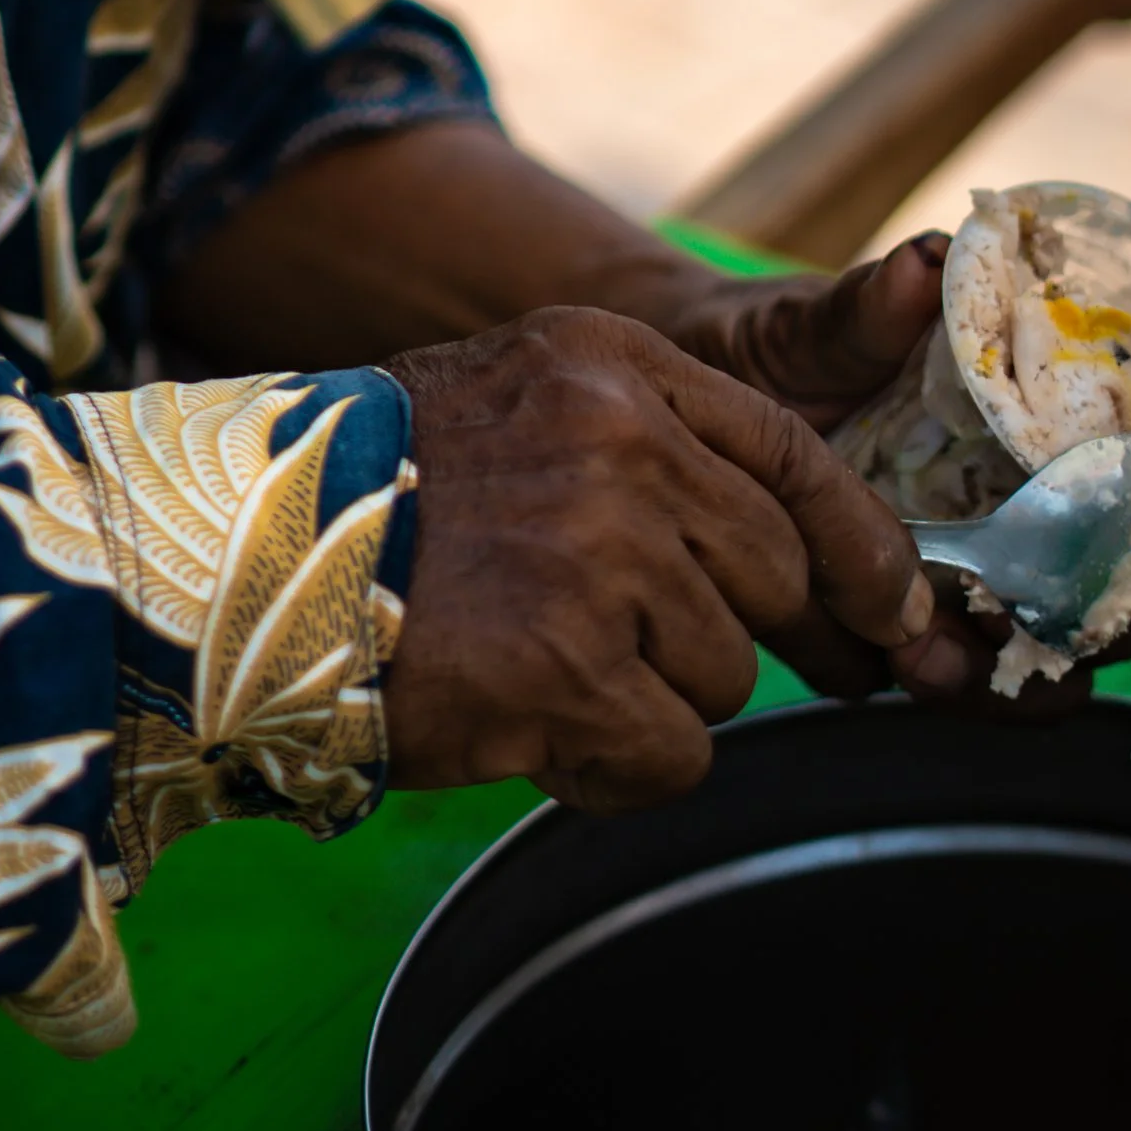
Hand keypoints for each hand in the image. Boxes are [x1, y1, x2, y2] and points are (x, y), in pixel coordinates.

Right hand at [382, 306, 934, 811]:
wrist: (236, 558)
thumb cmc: (373, 493)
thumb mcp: (516, 403)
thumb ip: (644, 447)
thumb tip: (794, 561)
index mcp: (613, 364)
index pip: (791, 450)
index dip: (860, 542)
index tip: (894, 608)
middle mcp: (625, 443)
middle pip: (776, 572)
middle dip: (735, 632)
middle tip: (633, 652)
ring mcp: (604, 553)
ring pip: (725, 674)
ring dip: (648, 698)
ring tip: (536, 666)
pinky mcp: (573, 666)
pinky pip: (671, 757)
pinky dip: (611, 767)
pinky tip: (531, 727)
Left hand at [648, 232, 1130, 716]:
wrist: (684, 390)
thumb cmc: (767, 338)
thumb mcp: (813, 320)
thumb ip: (867, 304)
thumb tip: (924, 260)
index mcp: (1024, 434)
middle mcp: (1010, 511)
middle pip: (1115, 594)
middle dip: (1117, 623)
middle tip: (1080, 627)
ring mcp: (961, 576)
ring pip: (1044, 655)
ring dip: (1029, 673)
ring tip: (964, 659)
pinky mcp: (898, 623)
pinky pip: (957, 677)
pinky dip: (958, 686)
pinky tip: (913, 668)